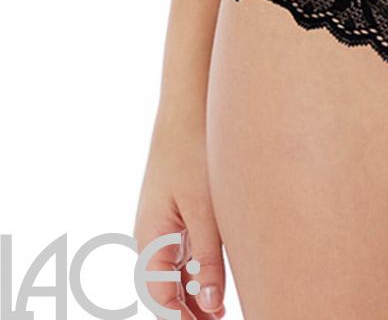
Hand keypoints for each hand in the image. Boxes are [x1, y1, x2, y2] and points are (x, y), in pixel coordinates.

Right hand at [134, 106, 226, 317]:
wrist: (188, 107)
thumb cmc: (193, 153)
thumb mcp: (205, 210)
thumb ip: (209, 258)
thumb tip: (211, 303)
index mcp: (150, 240)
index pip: (161, 297)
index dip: (181, 318)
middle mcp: (150, 238)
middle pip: (164, 290)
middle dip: (187, 313)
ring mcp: (162, 227)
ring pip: (173, 276)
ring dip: (193, 298)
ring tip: (218, 316)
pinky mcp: (176, 215)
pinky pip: (181, 256)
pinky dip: (196, 275)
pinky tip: (215, 288)